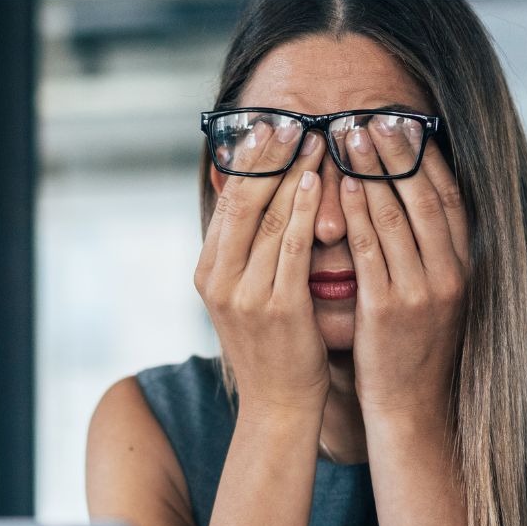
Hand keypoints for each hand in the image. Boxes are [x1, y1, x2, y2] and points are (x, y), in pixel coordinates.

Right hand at [194, 123, 329, 415]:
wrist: (279, 405)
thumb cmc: (272, 347)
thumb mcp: (246, 295)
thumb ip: (246, 252)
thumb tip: (256, 200)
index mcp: (207, 272)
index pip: (227, 203)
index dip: (248, 161)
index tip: (269, 127)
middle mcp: (219, 280)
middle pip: (243, 202)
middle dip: (269, 157)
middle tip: (293, 120)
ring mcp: (246, 294)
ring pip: (270, 218)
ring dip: (294, 173)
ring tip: (315, 140)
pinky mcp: (278, 306)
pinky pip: (292, 246)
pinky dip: (305, 210)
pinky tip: (318, 182)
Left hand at [339, 117, 470, 421]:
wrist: (412, 411)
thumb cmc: (413, 353)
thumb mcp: (434, 299)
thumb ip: (427, 256)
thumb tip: (411, 209)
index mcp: (465, 268)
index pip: (449, 198)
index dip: (427, 157)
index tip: (406, 123)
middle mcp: (451, 274)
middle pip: (424, 197)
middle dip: (396, 152)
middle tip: (372, 116)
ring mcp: (423, 291)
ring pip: (397, 216)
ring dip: (372, 170)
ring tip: (349, 135)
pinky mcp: (390, 309)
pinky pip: (372, 250)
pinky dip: (359, 214)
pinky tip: (343, 185)